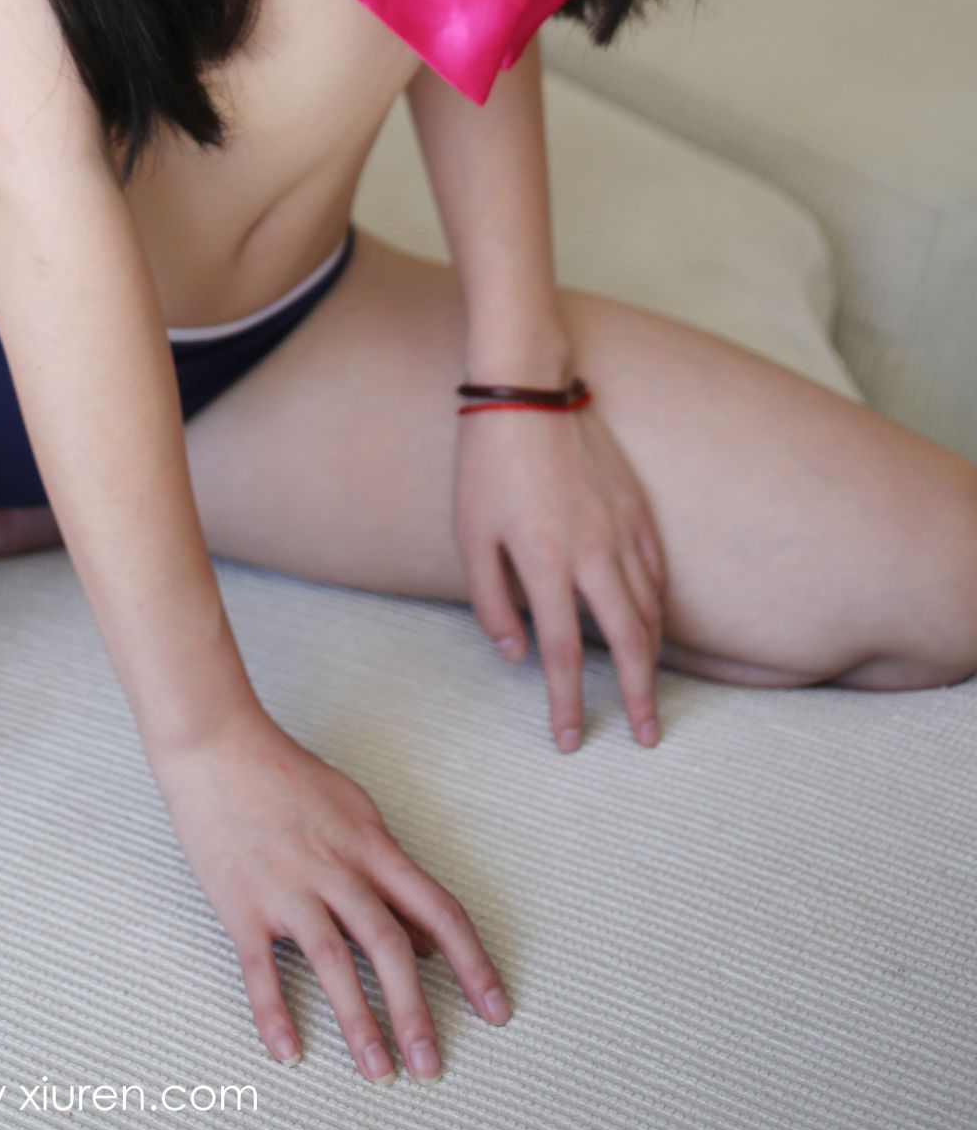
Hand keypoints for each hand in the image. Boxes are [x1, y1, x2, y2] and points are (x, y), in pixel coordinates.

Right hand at [147, 703, 511, 1081]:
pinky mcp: (242, 903)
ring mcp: (288, 887)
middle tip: (430, 1066)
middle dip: (414, 1013)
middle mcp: (337, 870)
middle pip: (388, 947)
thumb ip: (390, 875)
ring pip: (333, 962)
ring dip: (358, 1022)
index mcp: (371, 847)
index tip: (495, 1008)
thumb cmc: (286, 775)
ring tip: (377, 1070)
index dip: (473, 963)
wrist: (216, 743)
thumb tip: (425, 938)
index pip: (438, 910)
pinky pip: (261, 967)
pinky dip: (274, 1012)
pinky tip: (287, 1050)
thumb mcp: (355, 813)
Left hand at [454, 396, 667, 748]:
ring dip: (651, 656)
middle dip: (638, 696)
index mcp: (546, 563)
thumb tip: (517, 653)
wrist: (525, 390)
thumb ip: (492, 601)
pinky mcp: (636, 507)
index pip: (560, 654)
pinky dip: (659, 606)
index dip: (566, 703)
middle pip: (628, 643)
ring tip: (648, 688)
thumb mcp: (470, 535)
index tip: (571, 740)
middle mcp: (593, 553)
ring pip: (650, 609)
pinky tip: (653, 623)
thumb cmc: (487, 464)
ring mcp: (622, 529)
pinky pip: (658, 570)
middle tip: (646, 735)